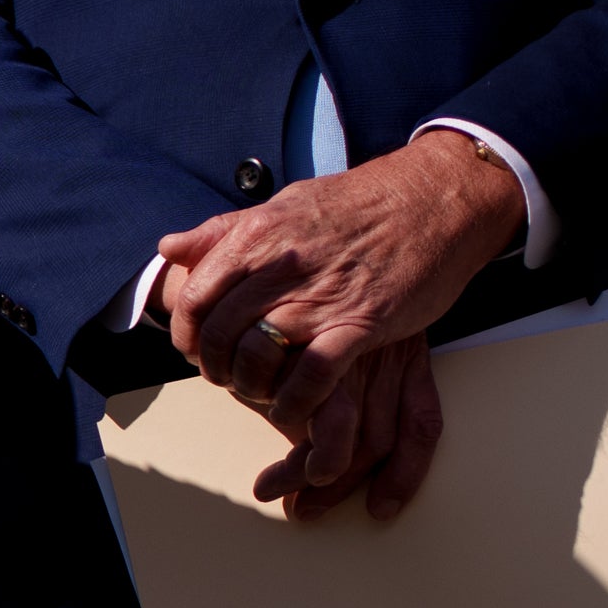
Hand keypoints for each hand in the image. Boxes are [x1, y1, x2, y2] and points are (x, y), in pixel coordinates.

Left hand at [154, 137, 521, 520]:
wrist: (436, 198)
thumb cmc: (362, 203)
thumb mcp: (285, 203)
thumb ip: (226, 230)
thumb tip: (171, 245)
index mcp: (259, 235)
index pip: (197, 296)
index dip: (188, 331)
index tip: (195, 347)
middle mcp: (282, 265)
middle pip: (221, 332)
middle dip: (214, 365)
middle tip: (224, 378)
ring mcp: (322, 296)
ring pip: (257, 355)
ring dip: (250, 385)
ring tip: (257, 392)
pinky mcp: (362, 322)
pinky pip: (312, 375)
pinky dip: (294, 400)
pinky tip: (292, 409)